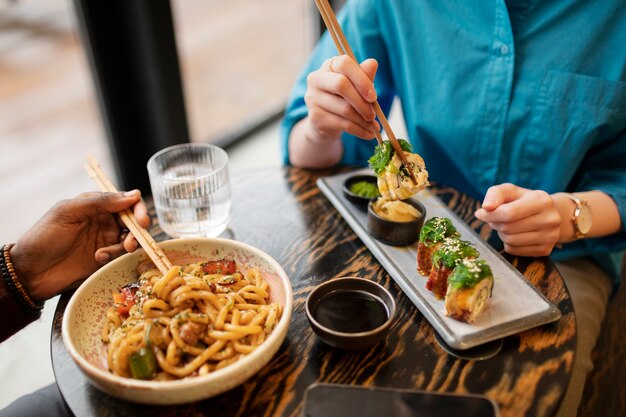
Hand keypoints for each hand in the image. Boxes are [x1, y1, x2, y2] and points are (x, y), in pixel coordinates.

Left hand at [9, 191, 149, 300]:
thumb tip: (133, 195)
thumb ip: (100, 202)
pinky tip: (98, 258)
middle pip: (132, 220)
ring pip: (131, 238)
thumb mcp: (68, 212)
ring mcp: (105, 239)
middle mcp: (103, 220)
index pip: (124, 200)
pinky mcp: (105, 258)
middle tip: (132, 241)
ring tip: (108, 253)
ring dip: (127, 245)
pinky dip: (114, 255)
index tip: (141, 220)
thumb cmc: (44, 237)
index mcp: (94, 205)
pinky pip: (121, 254)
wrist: (31, 272)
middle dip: (137, 229)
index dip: (137, 208)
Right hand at [304, 55, 379, 140]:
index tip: (373, 96)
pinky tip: (368, 134)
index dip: (361, 79)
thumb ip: (364, 75)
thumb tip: (372, 63)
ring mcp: (313, 99)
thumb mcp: (356, 85)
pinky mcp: (315, 117)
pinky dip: (359, 130)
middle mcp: (316, 79)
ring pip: (344, 109)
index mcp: (328, 66)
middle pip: (341, 85)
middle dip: (362, 102)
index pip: (344, 63)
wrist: (327, 123)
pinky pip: (343, 124)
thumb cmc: (344, 98)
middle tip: (373, 115)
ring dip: (363, 120)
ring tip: (373, 126)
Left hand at [474, 183, 561, 256]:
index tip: (480, 213)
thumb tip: (486, 207)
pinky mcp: (545, 250)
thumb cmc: (523, 200)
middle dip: (495, 223)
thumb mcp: (510, 191)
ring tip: (505, 225)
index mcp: (542, 201)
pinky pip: (514, 251)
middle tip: (494, 219)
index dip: (490, 215)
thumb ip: (495, 194)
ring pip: (510, 241)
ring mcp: (550, 236)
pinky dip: (508, 244)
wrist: (549, 214)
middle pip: (508, 228)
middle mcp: (550, 219)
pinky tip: (514, 234)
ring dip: (501, 234)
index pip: (509, 213)